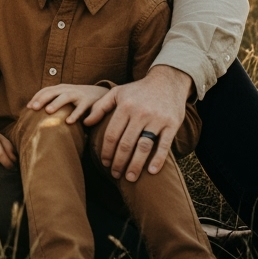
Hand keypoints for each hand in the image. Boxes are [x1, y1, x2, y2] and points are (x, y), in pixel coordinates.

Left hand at [27, 84, 108, 123]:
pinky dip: (75, 114)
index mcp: (60, 88)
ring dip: (56, 103)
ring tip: (48, 111)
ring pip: (65, 97)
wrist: (99, 93)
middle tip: (33, 108)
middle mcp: (67, 89)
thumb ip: (53, 100)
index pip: (46, 90)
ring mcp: (77, 94)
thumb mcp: (64, 95)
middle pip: (52, 92)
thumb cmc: (77, 97)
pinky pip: (80, 108)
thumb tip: (36, 113)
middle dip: (42, 99)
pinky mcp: (88, 101)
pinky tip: (68, 122)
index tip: (28, 107)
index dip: (36, 97)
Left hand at [83, 64, 192, 181]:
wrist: (167, 80)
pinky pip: (164, 145)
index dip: (106, 151)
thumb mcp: (117, 93)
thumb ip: (100, 107)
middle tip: (115, 174)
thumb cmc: (138, 90)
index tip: (104, 163)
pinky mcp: (172, 124)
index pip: (112, 134)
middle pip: (126, 143)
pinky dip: (158, 159)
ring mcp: (157, 119)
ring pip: (143, 146)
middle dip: (119, 162)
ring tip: (129, 178)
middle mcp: (140, 113)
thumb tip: (85, 123)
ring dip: (135, 165)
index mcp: (125, 106)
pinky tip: (151, 171)